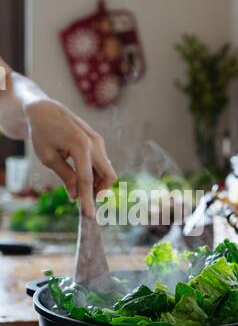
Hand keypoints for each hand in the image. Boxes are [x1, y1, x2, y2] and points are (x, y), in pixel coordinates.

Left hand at [24, 99, 116, 217]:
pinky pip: (102, 162)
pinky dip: (95, 173)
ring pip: (107, 170)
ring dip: (97, 182)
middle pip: (108, 176)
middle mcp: (95, 143)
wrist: (44, 110)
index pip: (87, 180)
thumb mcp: (48, 158)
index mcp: (81, 146)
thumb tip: (75, 196)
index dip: (88, 200)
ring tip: (77, 184)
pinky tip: (80, 173)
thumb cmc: (42, 133)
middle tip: (84, 199)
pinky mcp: (98, 141)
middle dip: (100, 191)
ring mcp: (98, 141)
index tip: (89, 216)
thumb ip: (64, 176)